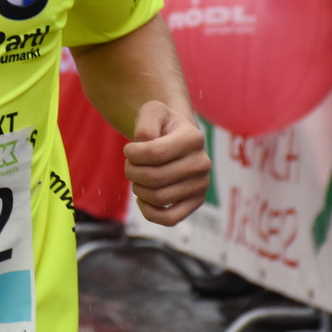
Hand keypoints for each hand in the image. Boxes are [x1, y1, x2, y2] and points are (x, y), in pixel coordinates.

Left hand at [124, 102, 210, 226]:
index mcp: (193, 137)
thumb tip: (145, 143)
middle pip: (154, 178)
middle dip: (131, 171)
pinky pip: (170, 219)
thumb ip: (146, 122)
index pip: (155, 153)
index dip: (132, 153)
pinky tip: (142, 199)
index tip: (129, 149)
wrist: (176, 137)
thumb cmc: (161, 125)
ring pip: (159, 198)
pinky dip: (149, 212)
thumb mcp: (152, 112)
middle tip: (129, 165)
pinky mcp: (196, 202)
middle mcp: (202, 162)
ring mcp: (201, 184)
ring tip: (137, 177)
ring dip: (138, 189)